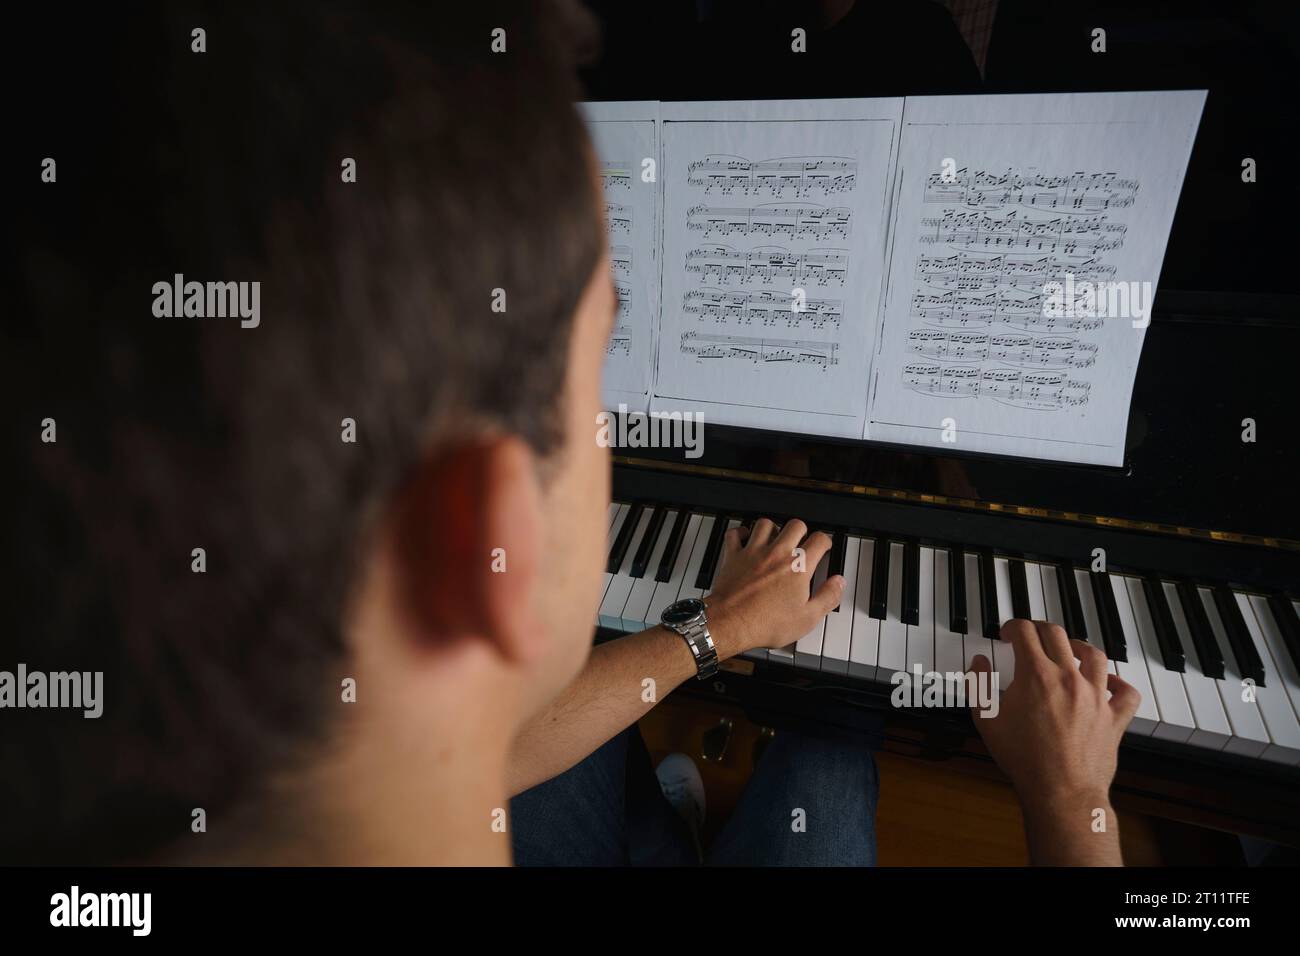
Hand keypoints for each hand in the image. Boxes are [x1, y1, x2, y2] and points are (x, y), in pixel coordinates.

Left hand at [705, 518, 843, 656]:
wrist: (731, 623)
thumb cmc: (766, 622)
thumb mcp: (807, 618)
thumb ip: (827, 597)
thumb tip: (838, 583)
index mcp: (798, 567)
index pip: (819, 540)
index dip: (825, 541)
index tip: (824, 547)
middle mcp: (777, 554)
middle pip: (795, 525)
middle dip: (802, 531)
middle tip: (802, 541)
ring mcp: (754, 552)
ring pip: (766, 524)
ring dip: (773, 529)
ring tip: (776, 538)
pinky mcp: (734, 556)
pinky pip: (736, 533)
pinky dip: (741, 532)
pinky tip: (746, 538)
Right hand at [970, 619, 1139, 812]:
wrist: (1060, 791)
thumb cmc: (1023, 759)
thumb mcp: (986, 719)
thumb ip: (978, 685)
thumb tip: (978, 663)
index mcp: (1036, 675)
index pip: (1025, 632)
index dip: (1012, 627)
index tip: (1007, 634)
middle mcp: (1069, 678)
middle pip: (1057, 635)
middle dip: (1039, 629)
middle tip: (1030, 636)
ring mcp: (1095, 696)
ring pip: (1094, 655)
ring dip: (1078, 646)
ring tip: (1069, 648)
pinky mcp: (1114, 717)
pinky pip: (1126, 692)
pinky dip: (1119, 682)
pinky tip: (1109, 681)